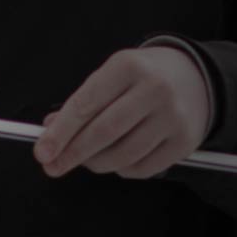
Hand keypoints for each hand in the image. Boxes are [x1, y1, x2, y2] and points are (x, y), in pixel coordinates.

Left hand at [37, 46, 210, 179]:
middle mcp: (155, 89)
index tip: (42, 152)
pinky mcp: (184, 140)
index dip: (60, 133)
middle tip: (53, 166)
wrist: (194, 76)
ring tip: (87, 158)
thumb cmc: (143, 78)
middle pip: (103, 133)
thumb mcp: (110, 76)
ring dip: (95, 163)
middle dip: (72, 154)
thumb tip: (50, 131)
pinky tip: (117, 158)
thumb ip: (81, 102)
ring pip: (122, 155)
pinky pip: (141, 169)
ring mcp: (173, 116)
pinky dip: (121, 169)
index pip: (86, 105)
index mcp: (128, 67)